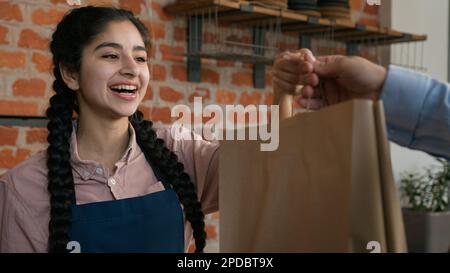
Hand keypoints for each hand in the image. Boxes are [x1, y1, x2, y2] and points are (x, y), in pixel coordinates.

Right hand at [273, 49, 387, 110]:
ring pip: (311, 92)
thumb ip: (326, 66)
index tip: (306, 70)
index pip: (312, 65)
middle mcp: (328, 78)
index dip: (306, 68)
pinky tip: (302, 102)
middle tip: (310, 82)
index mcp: (331, 65)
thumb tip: (308, 65)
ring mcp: (329, 92)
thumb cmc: (366, 73)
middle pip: (309, 79)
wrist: (381, 91)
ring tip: (306, 93)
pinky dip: (308, 104)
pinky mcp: (331, 104)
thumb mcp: (346, 65)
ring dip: (305, 92)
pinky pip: (316, 104)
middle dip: (306, 80)